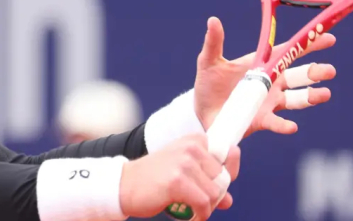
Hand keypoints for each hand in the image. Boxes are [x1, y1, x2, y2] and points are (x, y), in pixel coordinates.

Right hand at [120, 133, 240, 219]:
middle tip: (199, 204)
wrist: (123, 186)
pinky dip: (200, 216)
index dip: (228, 175)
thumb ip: (206, 182)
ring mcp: (184, 163)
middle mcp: (192, 147)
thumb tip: (228, 201)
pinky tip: (191, 218)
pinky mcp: (177, 181)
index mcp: (195, 140)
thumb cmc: (153, 181)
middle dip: (215, 196)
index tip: (216, 188)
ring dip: (206, 208)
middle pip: (223, 179)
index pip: (230, 154)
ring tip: (192, 211)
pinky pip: (203, 204)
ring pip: (215, 194)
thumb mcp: (182, 174)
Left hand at [194, 16, 336, 136]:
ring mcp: (270, 102)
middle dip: (316, 72)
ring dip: (311, 97)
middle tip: (330, 70)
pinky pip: (276, 123)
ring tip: (324, 94)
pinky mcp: (262, 120)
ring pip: (297, 99)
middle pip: (300, 76)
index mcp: (262, 64)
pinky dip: (285, 125)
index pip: (289, 52)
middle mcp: (272, 82)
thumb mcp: (209, 61)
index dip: (309, 44)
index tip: (329, 38)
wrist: (203, 112)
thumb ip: (214, 43)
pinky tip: (292, 126)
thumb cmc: (208, 84)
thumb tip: (213, 20)